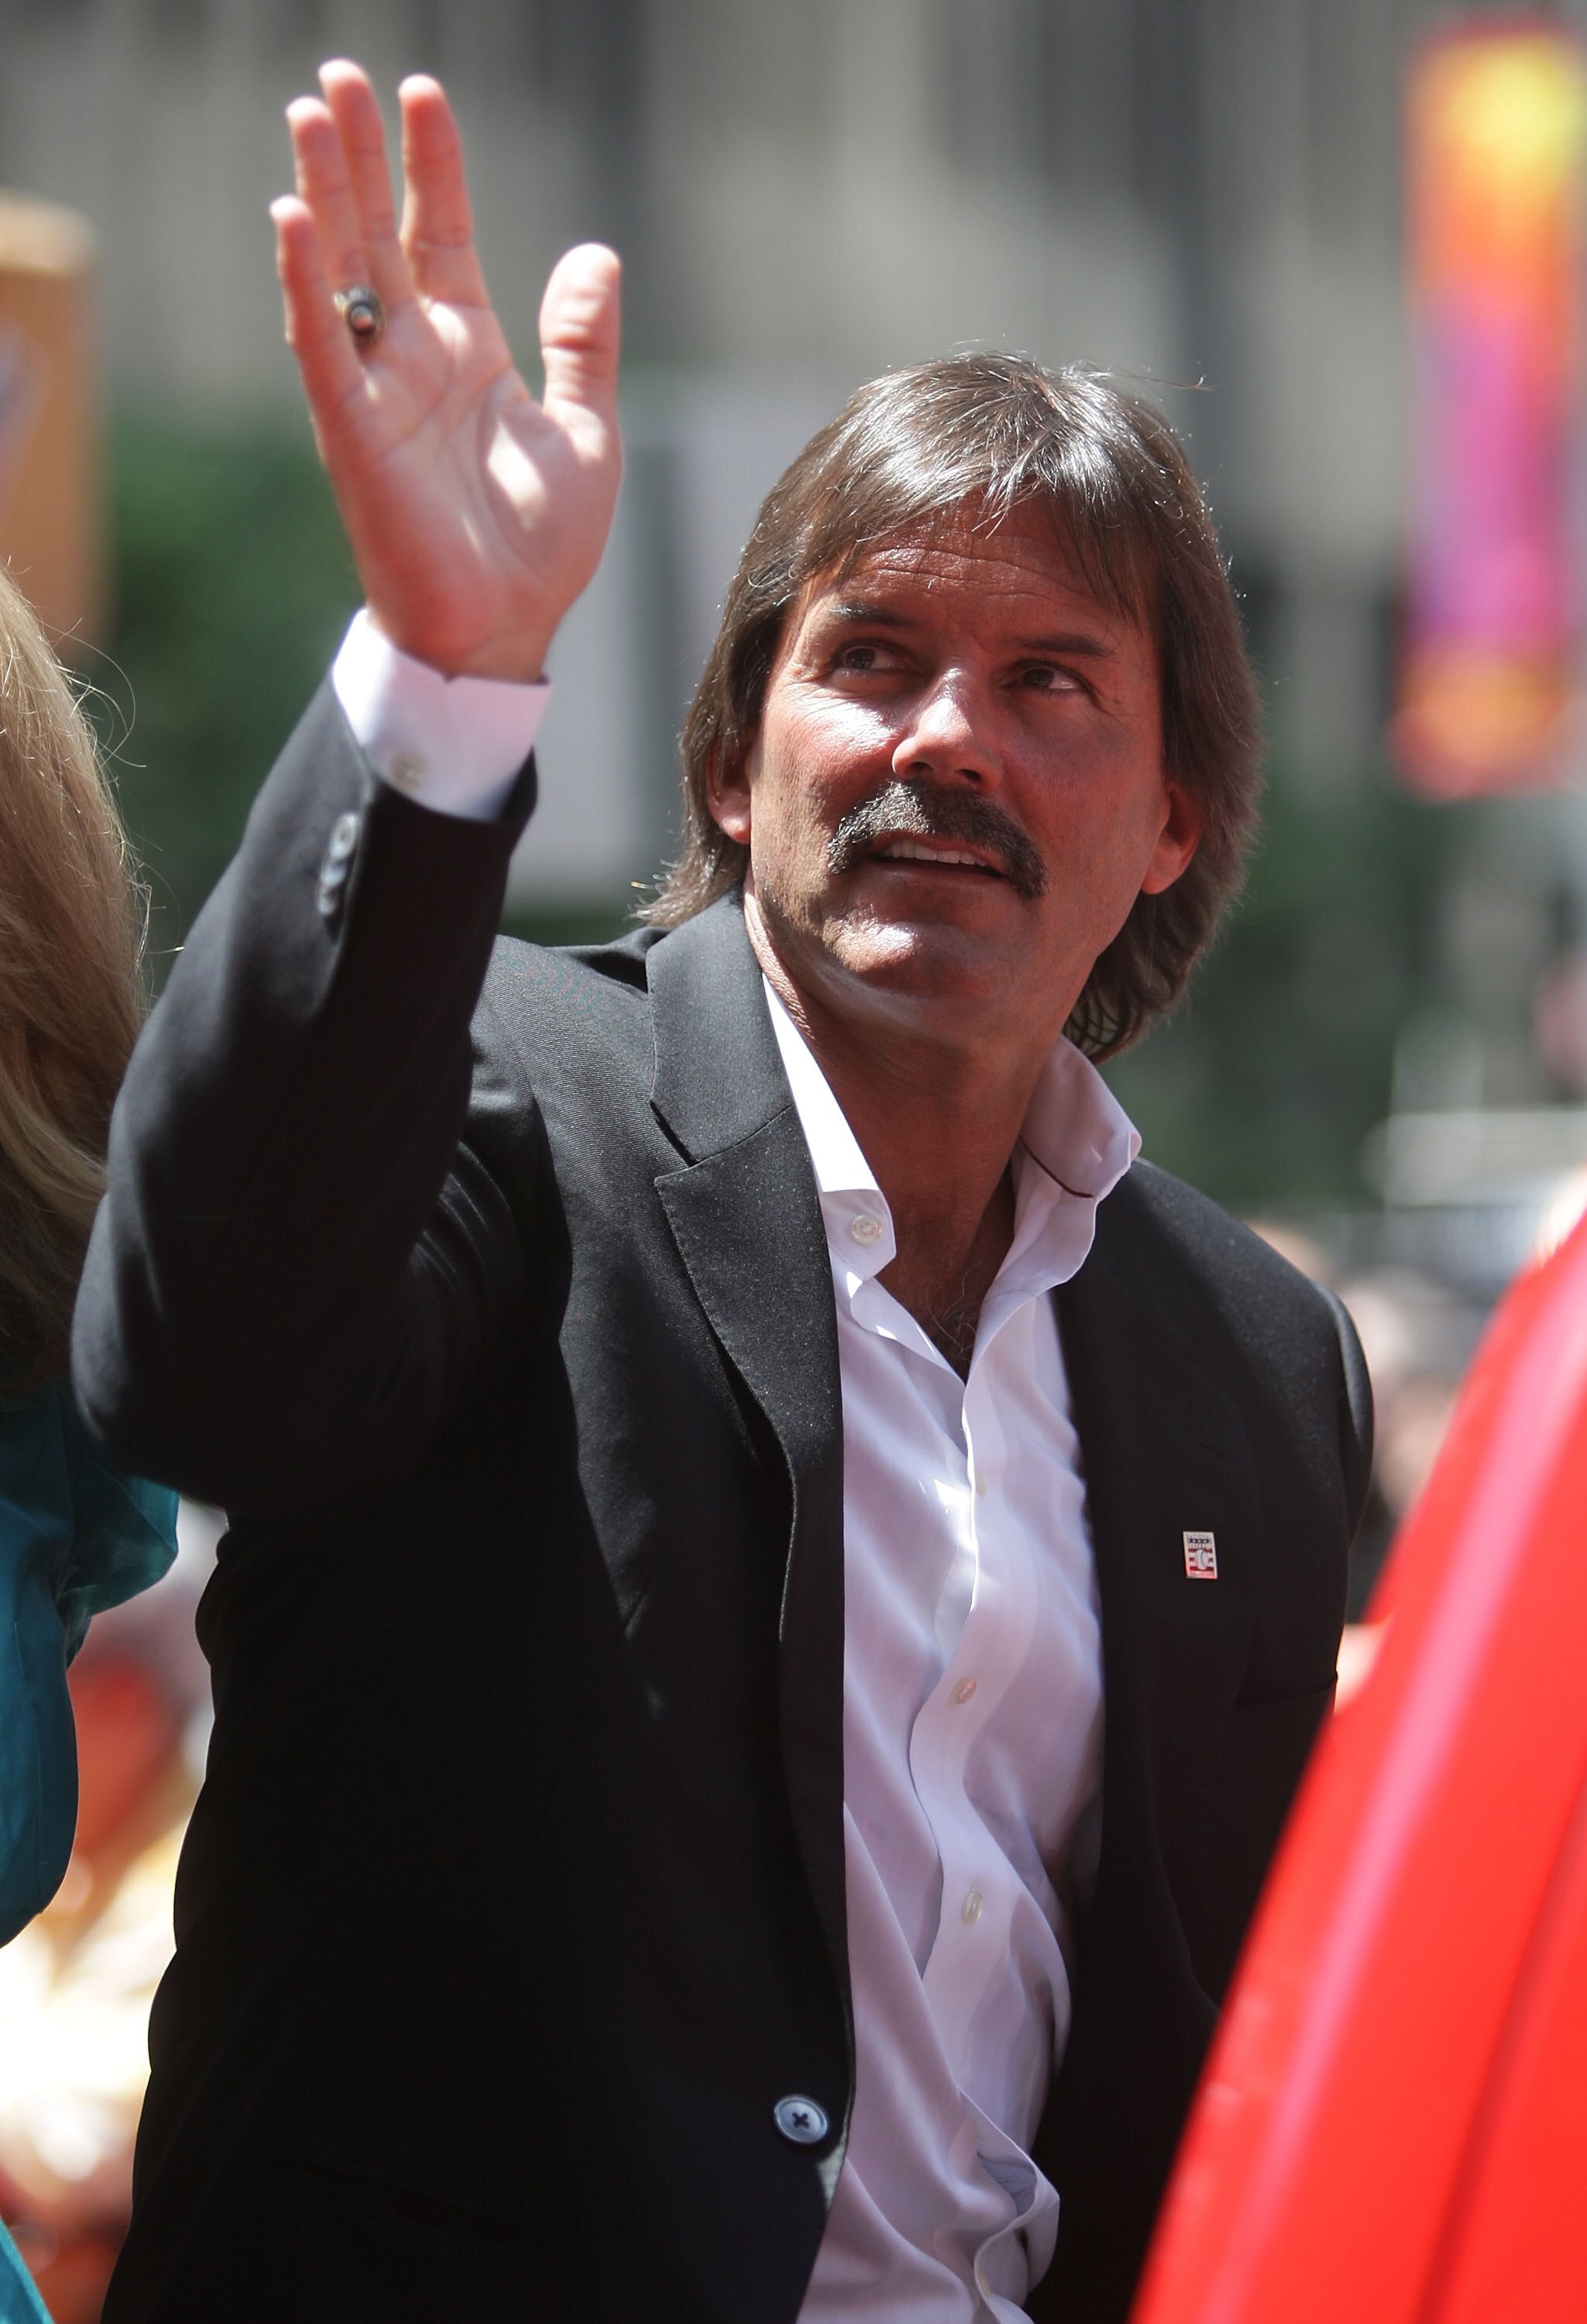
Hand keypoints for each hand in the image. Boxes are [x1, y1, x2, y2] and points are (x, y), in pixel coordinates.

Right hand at [271, 61, 620, 681]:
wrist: (506, 631)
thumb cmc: (539, 548)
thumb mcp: (585, 431)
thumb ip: (584, 344)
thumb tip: (595, 255)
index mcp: (467, 351)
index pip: (443, 234)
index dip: (433, 166)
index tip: (424, 94)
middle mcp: (412, 359)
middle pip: (378, 233)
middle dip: (360, 155)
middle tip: (338, 76)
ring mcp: (376, 391)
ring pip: (339, 271)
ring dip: (322, 193)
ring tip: (310, 114)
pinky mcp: (353, 432)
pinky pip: (320, 346)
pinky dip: (305, 283)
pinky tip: (292, 217)